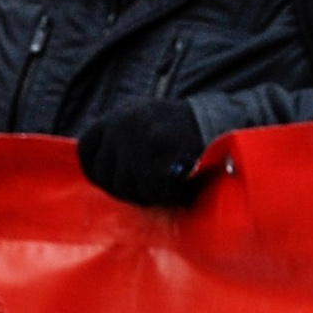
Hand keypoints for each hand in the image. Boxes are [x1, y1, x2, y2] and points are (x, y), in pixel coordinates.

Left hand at [77, 99, 208, 207]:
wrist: (225, 122)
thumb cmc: (186, 134)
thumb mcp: (147, 126)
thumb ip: (122, 146)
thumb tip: (101, 177)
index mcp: (119, 116)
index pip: (86, 149)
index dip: (98, 172)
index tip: (115, 183)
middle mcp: (124, 123)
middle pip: (104, 174)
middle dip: (126, 190)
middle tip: (151, 190)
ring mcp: (139, 136)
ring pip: (125, 186)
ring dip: (146, 195)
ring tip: (168, 187)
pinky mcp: (158, 151)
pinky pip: (150, 189)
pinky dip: (166, 195)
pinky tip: (180, 190)